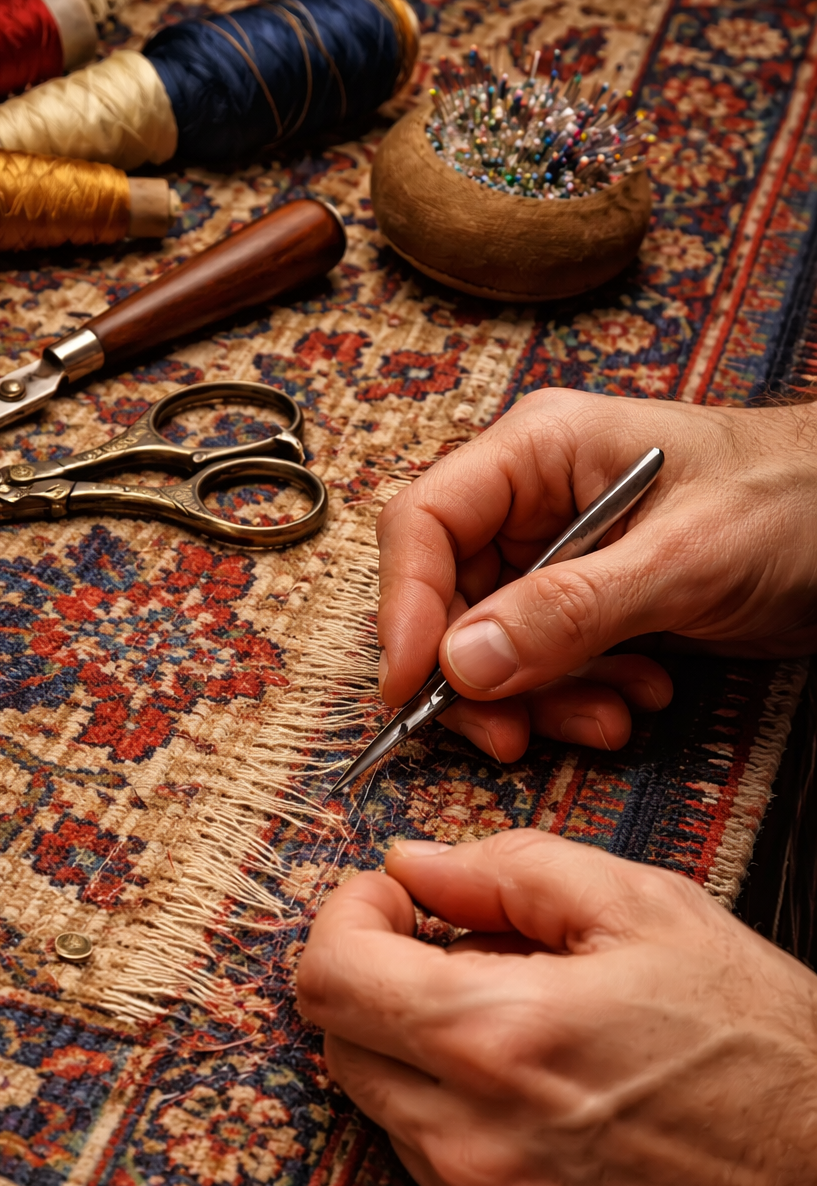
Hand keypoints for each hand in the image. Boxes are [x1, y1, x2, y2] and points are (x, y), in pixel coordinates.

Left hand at [296, 832, 816, 1185]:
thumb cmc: (765, 1049)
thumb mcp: (650, 910)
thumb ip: (511, 870)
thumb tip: (416, 863)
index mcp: (498, 1037)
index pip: (331, 976)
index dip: (349, 918)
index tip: (392, 900)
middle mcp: (474, 1141)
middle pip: (342, 1043)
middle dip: (378, 981)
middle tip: (455, 952)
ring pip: (387, 1110)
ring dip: (424, 1055)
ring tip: (523, 1030)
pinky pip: (437, 1176)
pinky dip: (462, 1125)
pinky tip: (543, 1102)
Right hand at [377, 389, 816, 760]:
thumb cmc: (795, 498)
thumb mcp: (685, 557)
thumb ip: (571, 610)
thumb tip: (461, 662)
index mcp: (540, 451)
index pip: (426, 524)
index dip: (406, 607)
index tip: (413, 686)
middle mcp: (536, 501)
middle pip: (449, 598)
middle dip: (478, 677)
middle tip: (509, 734)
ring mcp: (561, 556)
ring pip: (494, 647)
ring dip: (539, 699)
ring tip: (609, 718)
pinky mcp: (590, 605)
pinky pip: (546, 666)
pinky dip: (578, 698)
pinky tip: (636, 697)